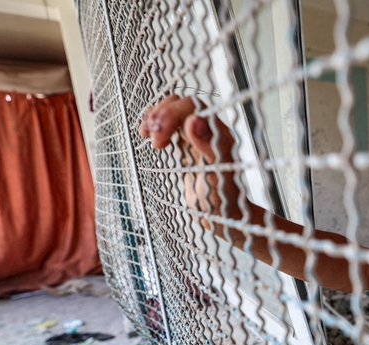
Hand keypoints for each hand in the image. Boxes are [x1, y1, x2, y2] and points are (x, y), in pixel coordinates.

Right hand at [139, 95, 242, 241]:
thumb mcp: (216, 177)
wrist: (220, 216)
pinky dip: (154, 123)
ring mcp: (196, 136)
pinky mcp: (186, 143)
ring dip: (156, 116)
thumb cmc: (222, 201)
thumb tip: (195, 120)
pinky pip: (169, 122)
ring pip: (173, 109)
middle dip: (162, 115)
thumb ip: (209, 147)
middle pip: (181, 104)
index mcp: (220, 134)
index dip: (173, 115)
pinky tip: (146, 134)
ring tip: (147, 135)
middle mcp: (209, 131)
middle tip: (152, 139)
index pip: (195, 107)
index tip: (160, 141)